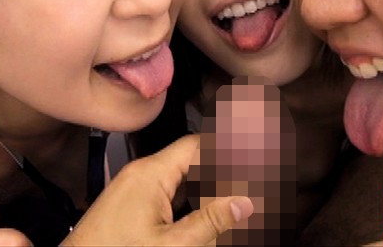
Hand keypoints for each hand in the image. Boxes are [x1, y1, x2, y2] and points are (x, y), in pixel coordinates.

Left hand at [61, 134, 253, 245]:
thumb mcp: (171, 245)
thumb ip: (210, 221)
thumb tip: (245, 202)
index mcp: (150, 174)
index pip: (199, 145)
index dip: (229, 147)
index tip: (253, 152)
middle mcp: (140, 175)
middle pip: (192, 160)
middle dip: (222, 169)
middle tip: (250, 184)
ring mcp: (132, 190)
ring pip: (180, 178)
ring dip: (207, 187)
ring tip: (234, 199)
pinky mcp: (128, 206)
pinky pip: (166, 193)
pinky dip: (189, 200)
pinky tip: (205, 214)